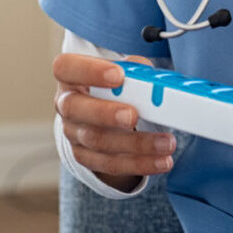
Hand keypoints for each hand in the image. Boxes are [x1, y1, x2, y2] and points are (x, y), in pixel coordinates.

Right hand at [53, 53, 176, 191]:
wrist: (105, 111)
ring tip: (166, 143)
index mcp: (72, 75)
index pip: (66, 68)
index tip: (118, 75)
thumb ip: (136, 70)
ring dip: (136, 144)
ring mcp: (73, 133)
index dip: (89, 71)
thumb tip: (153, 81)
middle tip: (134, 116)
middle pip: (75, 109)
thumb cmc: (116, 84)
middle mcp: (67, 104)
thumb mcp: (125, 70)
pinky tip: (161, 161)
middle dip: (107, 113)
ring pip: (98, 141)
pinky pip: (110, 164)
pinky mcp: (86, 157)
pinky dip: (139, 163)